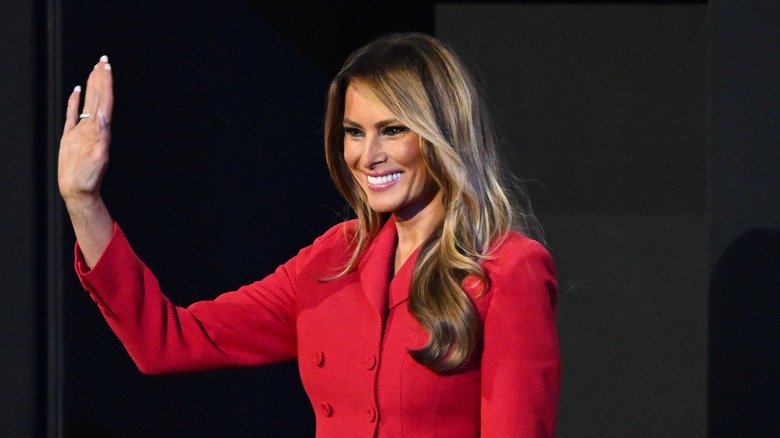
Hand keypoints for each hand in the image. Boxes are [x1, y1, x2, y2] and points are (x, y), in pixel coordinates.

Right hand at [58, 55, 113, 203]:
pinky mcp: (71, 136)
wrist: (78, 191)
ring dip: (92, 86)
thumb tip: (103, 116)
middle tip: (103, 61)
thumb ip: (101, 137)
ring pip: (87, 102)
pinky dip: (74, 101)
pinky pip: (72, 114)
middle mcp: (93, 128)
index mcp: (100, 131)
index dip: (106, 84)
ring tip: (95, 70)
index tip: (106, 68)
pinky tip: (76, 90)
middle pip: (98, 98)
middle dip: (101, 79)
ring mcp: (82, 131)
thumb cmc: (88, 178)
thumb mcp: (97, 158)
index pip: (104, 101)